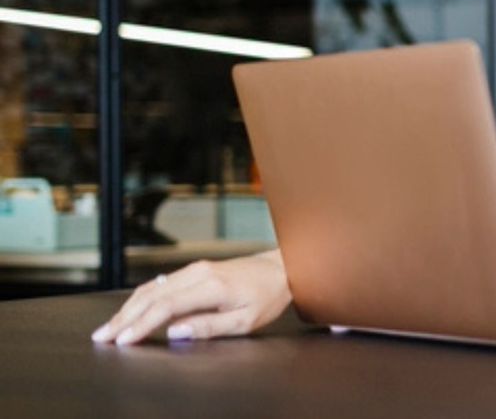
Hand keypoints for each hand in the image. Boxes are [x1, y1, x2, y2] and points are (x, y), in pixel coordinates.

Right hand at [91, 249, 291, 345]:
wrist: (280, 268)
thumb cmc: (266, 297)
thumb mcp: (245, 321)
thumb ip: (209, 327)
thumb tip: (175, 333)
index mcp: (211, 287)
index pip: (166, 307)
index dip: (141, 325)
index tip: (123, 341)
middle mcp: (198, 273)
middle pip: (152, 296)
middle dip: (124, 318)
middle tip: (102, 337)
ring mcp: (194, 269)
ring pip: (151, 288)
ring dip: (127, 308)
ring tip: (109, 327)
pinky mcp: (193, 270)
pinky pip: (160, 284)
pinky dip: (140, 298)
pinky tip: (129, 311)